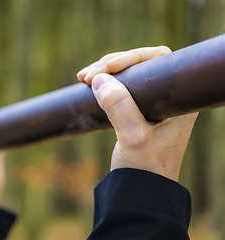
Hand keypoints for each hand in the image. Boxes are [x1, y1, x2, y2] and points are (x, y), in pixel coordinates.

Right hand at [77, 47, 197, 180]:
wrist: (140, 193)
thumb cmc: (145, 169)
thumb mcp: (133, 138)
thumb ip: (119, 107)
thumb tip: (99, 78)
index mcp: (177, 101)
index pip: (158, 60)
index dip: (131, 57)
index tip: (105, 68)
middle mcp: (166, 100)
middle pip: (140, 65)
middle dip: (111, 64)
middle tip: (87, 76)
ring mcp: (151, 106)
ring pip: (128, 76)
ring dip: (105, 73)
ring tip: (83, 79)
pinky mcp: (137, 113)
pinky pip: (121, 89)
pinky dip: (104, 85)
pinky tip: (89, 85)